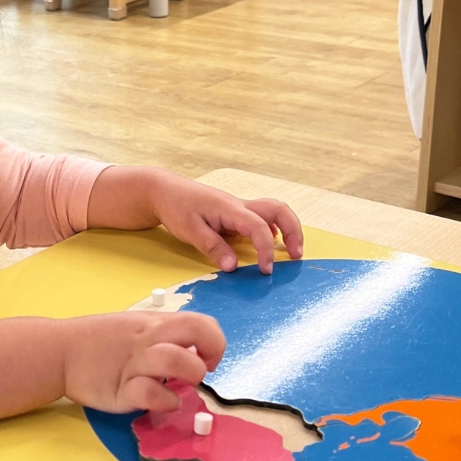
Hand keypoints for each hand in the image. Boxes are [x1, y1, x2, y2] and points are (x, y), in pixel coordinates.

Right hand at [61, 311, 225, 412]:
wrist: (59, 351)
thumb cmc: (100, 341)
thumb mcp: (136, 328)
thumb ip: (164, 337)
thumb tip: (194, 353)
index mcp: (155, 322)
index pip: (202, 322)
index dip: (213, 343)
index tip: (205, 359)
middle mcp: (149, 338)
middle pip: (196, 332)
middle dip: (208, 356)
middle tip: (195, 373)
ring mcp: (135, 363)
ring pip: (177, 361)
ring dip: (189, 377)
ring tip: (178, 387)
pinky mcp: (121, 390)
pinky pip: (152, 394)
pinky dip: (165, 402)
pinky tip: (159, 402)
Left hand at [151, 174, 303, 274]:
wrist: (164, 190)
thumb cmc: (175, 206)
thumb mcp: (189, 230)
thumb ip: (212, 247)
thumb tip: (232, 266)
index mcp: (229, 208)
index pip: (259, 227)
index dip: (266, 249)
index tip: (266, 269)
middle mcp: (239, 205)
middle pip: (278, 210)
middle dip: (294, 231)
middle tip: (297, 255)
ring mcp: (238, 208)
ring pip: (274, 212)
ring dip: (287, 229)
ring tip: (291, 252)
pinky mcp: (235, 214)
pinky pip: (262, 218)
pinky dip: (273, 229)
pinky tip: (272, 243)